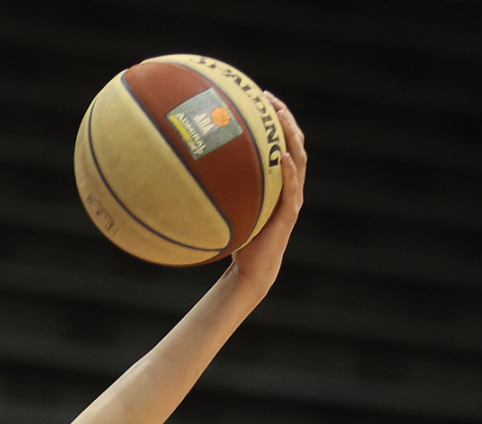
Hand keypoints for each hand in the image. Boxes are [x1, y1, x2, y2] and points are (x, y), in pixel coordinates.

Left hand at [228, 92, 306, 292]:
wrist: (251, 268)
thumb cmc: (237, 237)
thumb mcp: (227, 206)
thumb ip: (217, 187)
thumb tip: (183, 169)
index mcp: (278, 180)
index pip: (282, 141)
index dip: (275, 118)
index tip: (259, 96)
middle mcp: (290, 184)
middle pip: (294, 142)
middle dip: (284, 117)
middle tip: (268, 98)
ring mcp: (292, 198)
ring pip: (299, 159)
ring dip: (290, 136)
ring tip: (280, 117)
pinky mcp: (288, 214)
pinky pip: (291, 188)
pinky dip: (288, 171)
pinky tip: (280, 156)